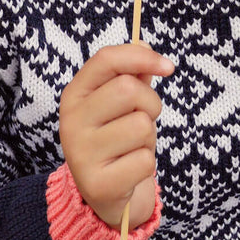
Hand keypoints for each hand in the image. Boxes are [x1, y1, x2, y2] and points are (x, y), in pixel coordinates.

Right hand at [59, 43, 172, 230]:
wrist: (105, 195)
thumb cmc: (116, 139)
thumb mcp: (118, 104)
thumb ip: (130, 74)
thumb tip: (143, 44)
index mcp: (74, 95)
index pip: (106, 59)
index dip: (142, 56)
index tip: (168, 67)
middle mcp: (71, 121)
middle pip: (129, 89)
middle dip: (151, 103)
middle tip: (144, 119)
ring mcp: (81, 153)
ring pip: (141, 125)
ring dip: (148, 137)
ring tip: (133, 147)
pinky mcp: (98, 183)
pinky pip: (145, 160)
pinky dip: (146, 164)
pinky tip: (130, 170)